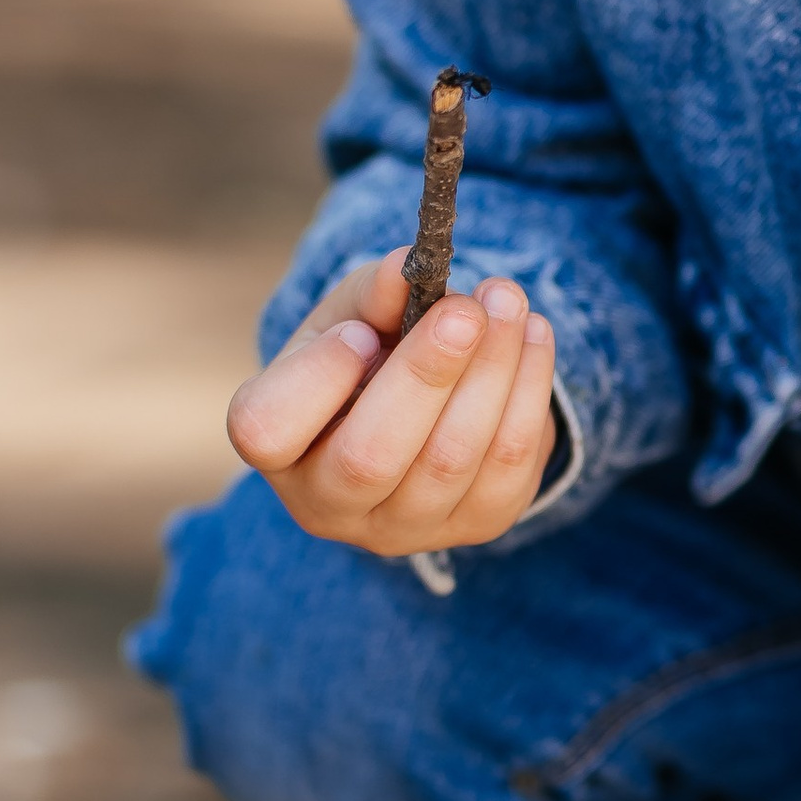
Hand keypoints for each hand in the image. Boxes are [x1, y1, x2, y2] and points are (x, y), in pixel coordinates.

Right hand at [226, 250, 557, 554]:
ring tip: (506, 302)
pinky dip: (528, 390)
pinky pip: (510, 465)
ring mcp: (404, 529)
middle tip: (465, 310)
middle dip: (427, 372)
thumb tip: (404, 271)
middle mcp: (329, 505)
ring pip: (451, 460)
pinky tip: (533, 335)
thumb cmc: (364, 356)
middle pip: (370, 457)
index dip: (317, 378)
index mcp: (279, 449)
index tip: (360, 331)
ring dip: (492, 370)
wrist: (418, 410)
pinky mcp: (475, 524)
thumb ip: (373, 293)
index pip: (267, 430)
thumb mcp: (352, 315)